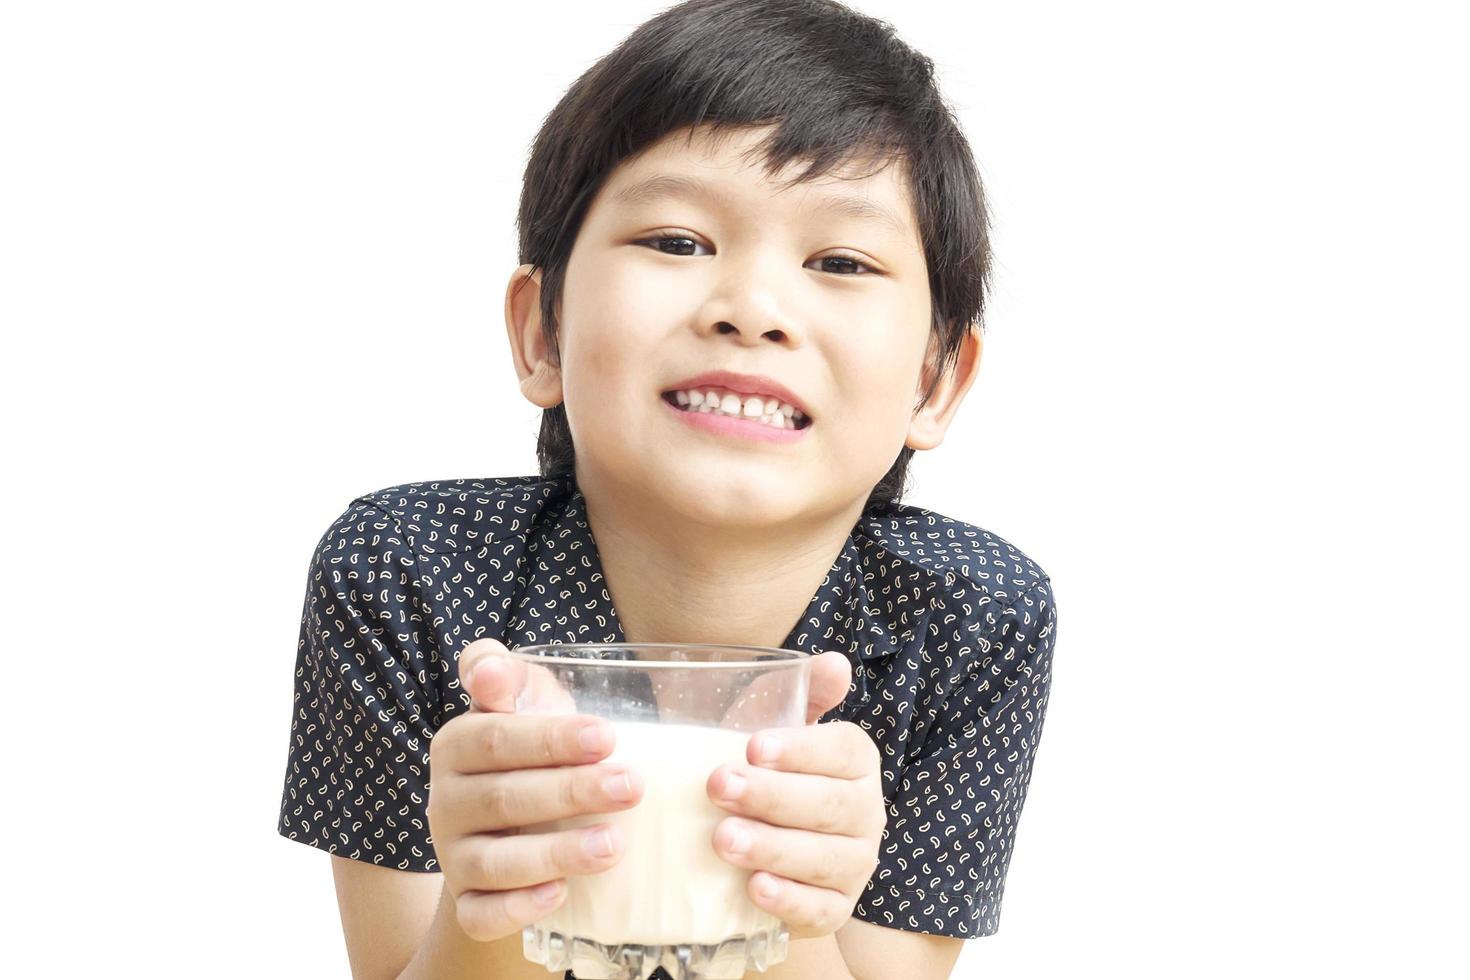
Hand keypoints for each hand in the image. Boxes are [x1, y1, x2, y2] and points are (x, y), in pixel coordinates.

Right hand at [425, 637, 646, 941]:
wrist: (517, 823)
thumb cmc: (533, 749)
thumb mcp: (527, 700)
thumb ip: (509, 676)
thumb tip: (488, 672)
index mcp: (456, 746)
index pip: (496, 739)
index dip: (550, 739)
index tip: (608, 737)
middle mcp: (446, 803)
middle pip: (504, 799)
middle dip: (572, 793)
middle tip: (633, 787)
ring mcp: (454, 858)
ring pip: (494, 863)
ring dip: (555, 853)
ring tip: (613, 845)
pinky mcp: (468, 903)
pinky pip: (481, 916)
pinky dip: (516, 909)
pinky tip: (560, 894)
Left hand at [705, 651, 884, 940]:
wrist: (770, 842)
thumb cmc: (770, 773)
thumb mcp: (780, 726)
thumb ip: (805, 692)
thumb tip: (835, 664)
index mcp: (856, 761)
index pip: (842, 750)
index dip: (801, 749)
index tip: (752, 745)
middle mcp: (866, 812)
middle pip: (829, 804)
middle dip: (771, 796)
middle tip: (719, 786)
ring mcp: (856, 864)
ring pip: (824, 858)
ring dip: (772, 848)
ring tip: (723, 839)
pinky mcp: (837, 909)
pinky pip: (822, 911)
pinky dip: (789, 901)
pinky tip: (754, 889)